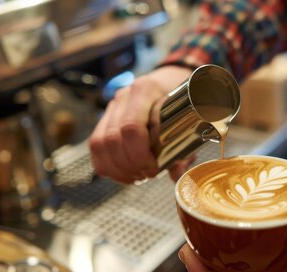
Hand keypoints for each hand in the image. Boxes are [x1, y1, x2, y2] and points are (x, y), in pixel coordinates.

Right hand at [89, 66, 193, 183]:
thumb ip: (183, 148)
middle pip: (112, 139)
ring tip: (136, 176)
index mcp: (145, 91)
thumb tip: (175, 173)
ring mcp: (112, 107)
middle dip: (129, 165)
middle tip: (147, 174)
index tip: (154, 168)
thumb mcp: (190, 119)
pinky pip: (95, 147)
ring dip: (116, 168)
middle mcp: (124, 97)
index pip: (131, 127)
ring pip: (98, 144)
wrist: (171, 80)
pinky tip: (125, 173)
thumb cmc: (183, 100)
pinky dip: (108, 166)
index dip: (140, 155)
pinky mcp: (105, 119)